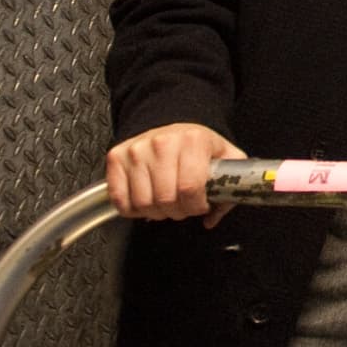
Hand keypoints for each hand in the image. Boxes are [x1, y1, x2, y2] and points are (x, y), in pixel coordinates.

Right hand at [107, 121, 244, 224]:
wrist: (172, 128)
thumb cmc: (197, 145)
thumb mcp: (225, 157)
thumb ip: (230, 186)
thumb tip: (212, 218)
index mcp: (193, 140)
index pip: (190, 189)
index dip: (196, 206)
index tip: (200, 205)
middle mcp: (162, 142)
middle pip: (165, 200)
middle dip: (178, 212)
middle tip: (183, 206)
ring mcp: (136, 149)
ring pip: (143, 203)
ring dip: (156, 212)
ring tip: (165, 202)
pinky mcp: (116, 157)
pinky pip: (120, 200)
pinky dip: (133, 209)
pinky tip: (146, 199)